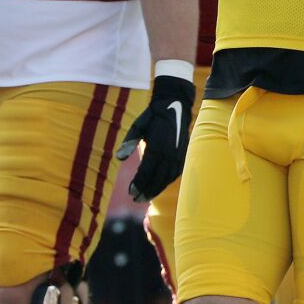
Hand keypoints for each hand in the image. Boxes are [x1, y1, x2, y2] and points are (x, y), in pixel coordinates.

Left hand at [115, 75, 195, 201]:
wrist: (176, 104)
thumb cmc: (154, 115)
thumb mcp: (138, 125)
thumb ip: (129, 141)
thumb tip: (119, 158)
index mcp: (158, 145)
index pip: (147, 170)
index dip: (139, 183)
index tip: (130, 192)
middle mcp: (170, 151)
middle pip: (158, 177)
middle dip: (147, 190)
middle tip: (136, 199)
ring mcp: (178, 153)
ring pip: (168, 176)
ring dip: (157, 188)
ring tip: (146, 197)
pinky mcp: (183, 152)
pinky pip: (176, 171)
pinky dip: (167, 180)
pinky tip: (160, 185)